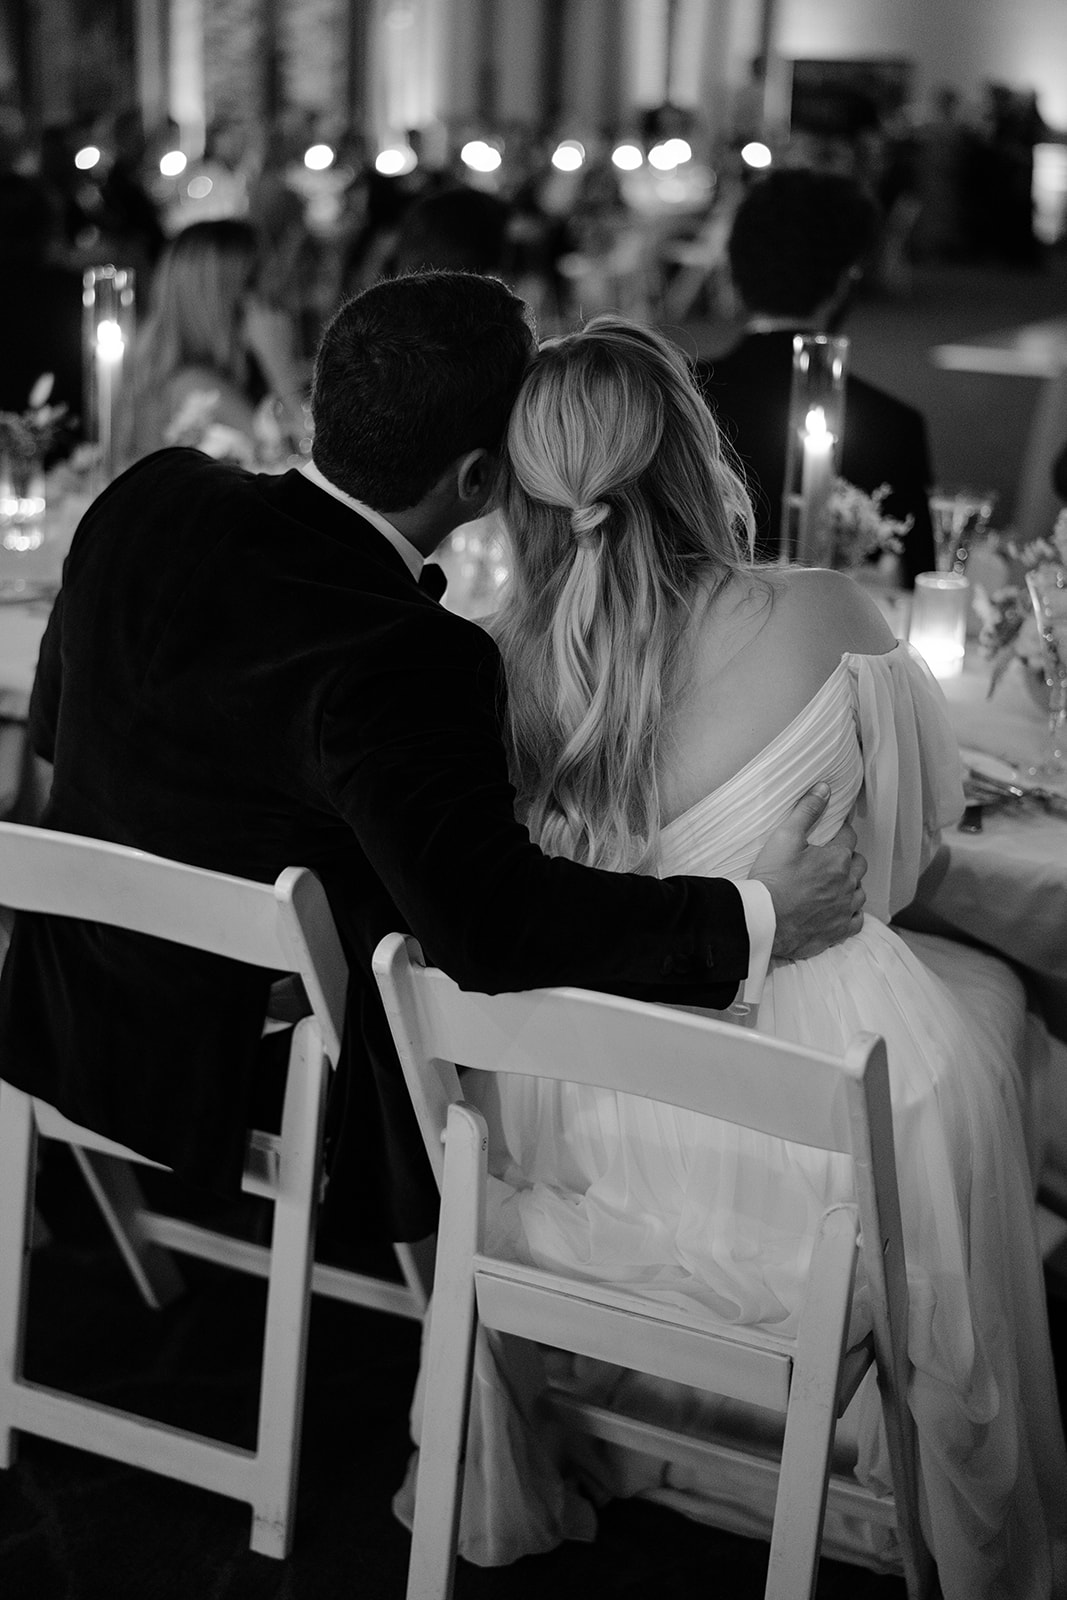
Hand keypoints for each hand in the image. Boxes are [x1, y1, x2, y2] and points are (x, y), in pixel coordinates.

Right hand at [749, 784, 865, 961]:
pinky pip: (856, 920)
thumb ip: (807, 810)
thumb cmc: (772, 878)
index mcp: (838, 859)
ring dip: (851, 886)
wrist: (764, 920)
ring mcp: (845, 908)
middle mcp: (848, 883)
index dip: (839, 834)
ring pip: (860, 892)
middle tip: (829, 860)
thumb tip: (824, 788)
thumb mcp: (785, 837)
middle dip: (848, 859)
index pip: (848, 837)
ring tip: (834, 884)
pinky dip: (851, 913)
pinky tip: (839, 910)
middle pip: (859, 864)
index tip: (830, 835)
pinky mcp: (839, 930)